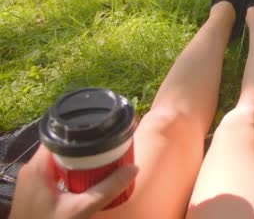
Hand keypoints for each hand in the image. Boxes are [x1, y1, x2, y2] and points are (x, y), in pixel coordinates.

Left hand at [9, 146, 137, 218]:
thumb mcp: (81, 209)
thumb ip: (107, 189)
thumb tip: (133, 169)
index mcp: (38, 166)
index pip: (60, 137)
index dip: (82, 134)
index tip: (103, 135)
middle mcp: (32, 170)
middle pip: (62, 149)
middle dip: (86, 151)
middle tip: (108, 152)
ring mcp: (31, 182)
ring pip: (59, 163)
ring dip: (79, 164)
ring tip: (102, 166)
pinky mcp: (33, 193)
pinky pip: (55, 175)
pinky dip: (71, 175)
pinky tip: (86, 184)